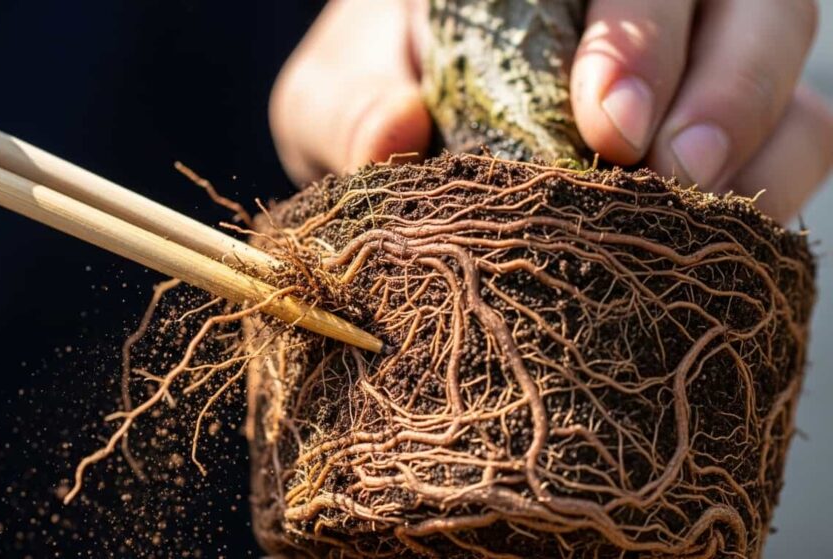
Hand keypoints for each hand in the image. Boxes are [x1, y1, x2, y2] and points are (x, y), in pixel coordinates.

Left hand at [270, 0, 832, 222]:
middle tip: (664, 171)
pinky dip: (769, 193)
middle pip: (747, 5)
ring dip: (762, 146)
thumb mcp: (332, 94)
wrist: (399, 140)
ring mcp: (699, 67)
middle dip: (720, 86)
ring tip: (694, 208)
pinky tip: (707, 245)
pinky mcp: (728, 137)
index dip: (640, 37)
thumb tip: (395, 136)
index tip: (604, 122)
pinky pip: (795, 148)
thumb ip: (346, 104)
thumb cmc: (375, 100)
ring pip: (790, 80)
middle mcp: (644, 7)